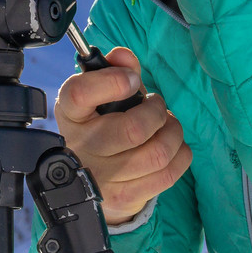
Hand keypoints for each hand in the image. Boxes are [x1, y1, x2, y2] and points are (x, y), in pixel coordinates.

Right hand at [55, 45, 191, 225]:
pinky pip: (168, 174)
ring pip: (157, 154)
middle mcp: (82, 146)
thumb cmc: (97, 125)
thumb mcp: (98, 96)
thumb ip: (114, 70)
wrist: (88, 177)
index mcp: (70, 114)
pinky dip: (180, 155)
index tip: (132, 80)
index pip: (80, 94)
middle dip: (157, 111)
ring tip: (167, 125)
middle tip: (156, 106)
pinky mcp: (125, 196)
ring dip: (173, 133)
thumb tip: (124, 56)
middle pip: (134, 129)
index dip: (113, 81)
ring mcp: (103, 176)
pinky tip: (172, 146)